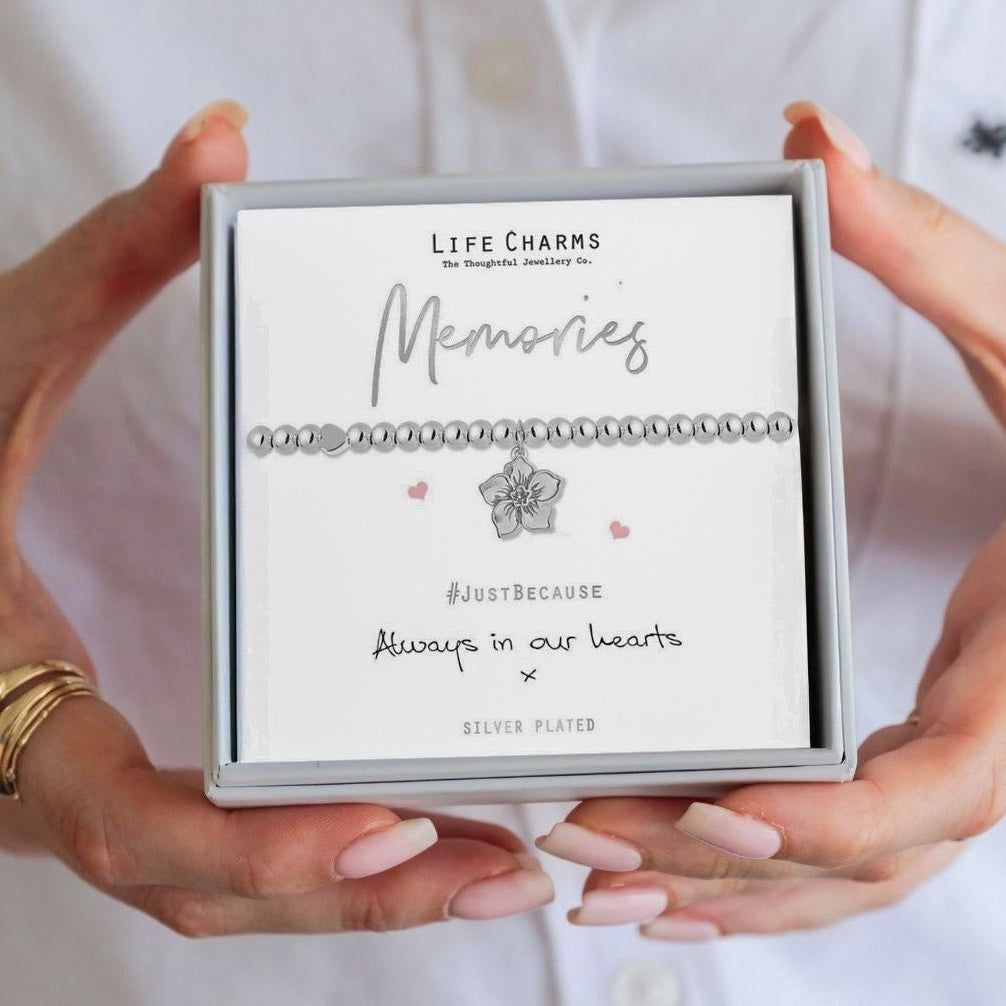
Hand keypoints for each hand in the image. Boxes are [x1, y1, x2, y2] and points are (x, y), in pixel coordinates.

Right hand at [0, 101, 552, 934]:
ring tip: (497, 864)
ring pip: (222, 892)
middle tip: (506, 865)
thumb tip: (221, 135)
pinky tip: (418, 828)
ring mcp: (76, 795)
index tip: (382, 827)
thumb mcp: (1, 358)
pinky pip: (223, 855)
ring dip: (357, 894)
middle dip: (354, 891)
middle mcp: (38, 775)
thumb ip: (112, 258)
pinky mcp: (109, 782)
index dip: (245, 844)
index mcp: (2, 696)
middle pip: (206, 887)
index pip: (119, 816)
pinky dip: (318, 861)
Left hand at [535, 101, 1005, 938]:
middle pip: (858, 856)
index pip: (940, 790)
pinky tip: (672, 863)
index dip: (832, 821)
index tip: (718, 809)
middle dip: (721, 863)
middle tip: (586, 838)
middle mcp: (993, 736)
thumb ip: (924, 247)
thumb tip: (810, 142)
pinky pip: (846, 844)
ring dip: (726, 890)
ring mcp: (962, 755)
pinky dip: (762, 873)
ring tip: (599, 879)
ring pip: (847, 876)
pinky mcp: (929, 741)